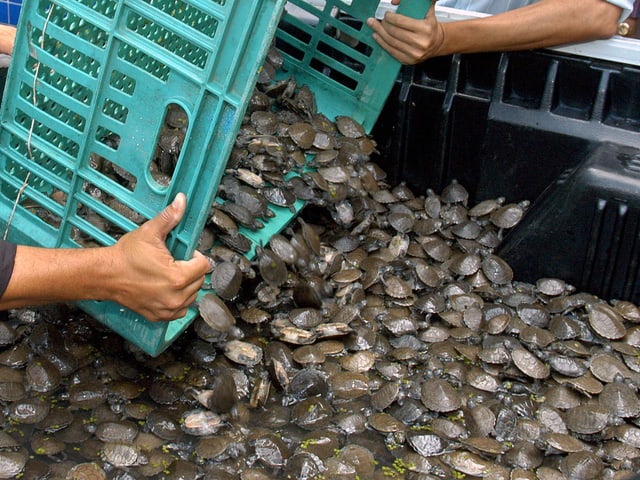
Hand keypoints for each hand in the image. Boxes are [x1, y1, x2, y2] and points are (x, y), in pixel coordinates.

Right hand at [108, 193, 209, 321]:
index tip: (185, 253)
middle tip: (174, 262)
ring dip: (186, 285)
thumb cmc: (125, 256)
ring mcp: (168, 309)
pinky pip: (180, 309)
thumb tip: (182, 202)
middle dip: (191, 270)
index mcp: (177, 277)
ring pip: (192, 295)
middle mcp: (175, 297)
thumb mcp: (150, 233)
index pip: (204, 266)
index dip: (195, 256)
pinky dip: (177, 299)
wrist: (105, 275)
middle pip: (199, 281)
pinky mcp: (160, 316)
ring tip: (169, 274)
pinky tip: (166, 288)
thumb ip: (169, 218)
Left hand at [367, 2, 443, 63]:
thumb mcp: (427, 12)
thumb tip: (395, 1)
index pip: (401, 22)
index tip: (386, 14)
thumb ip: (416, 4)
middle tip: (375, 20)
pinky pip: (391, 52)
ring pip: (391, 42)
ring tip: (374, 27)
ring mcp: (414, 53)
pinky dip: (382, 44)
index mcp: (425, 28)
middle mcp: (420, 42)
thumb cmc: (430, 26)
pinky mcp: (408, 60)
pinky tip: (377, 37)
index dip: (390, 17)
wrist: (437, 43)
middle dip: (382, 25)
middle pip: (394, 32)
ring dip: (379, 33)